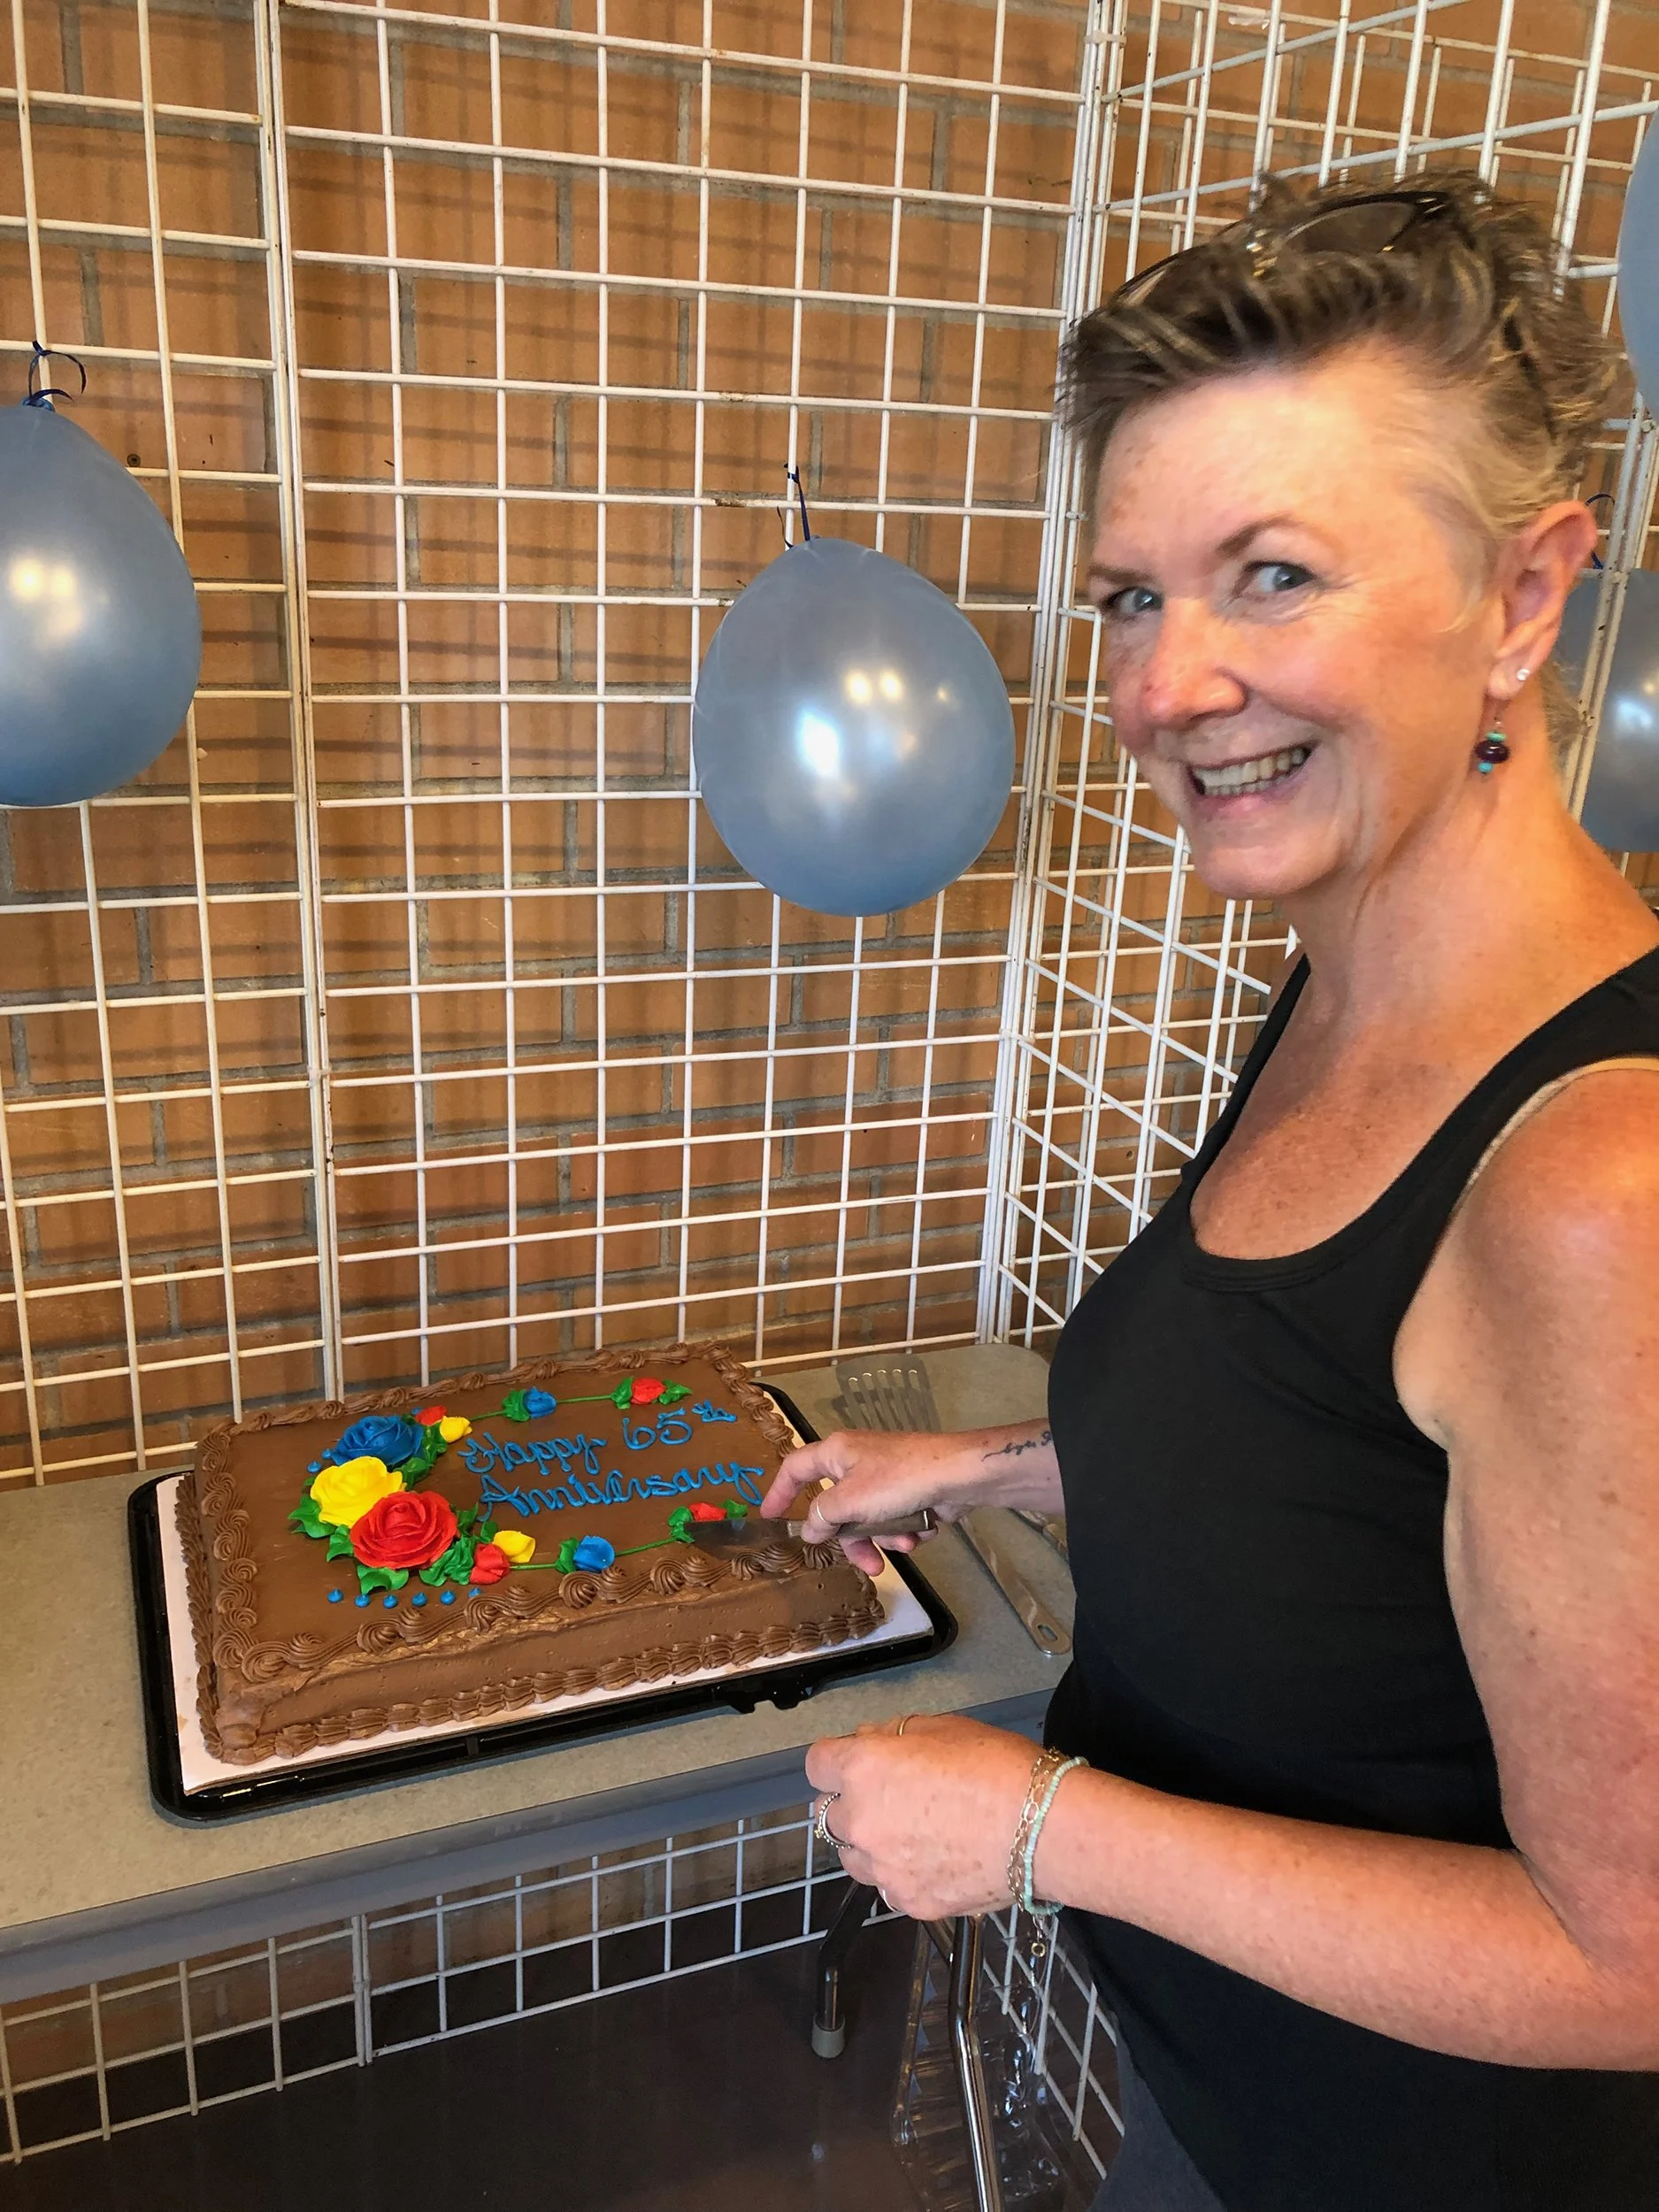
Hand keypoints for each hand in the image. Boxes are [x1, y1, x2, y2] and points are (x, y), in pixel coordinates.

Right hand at [762, 1428, 978, 1575]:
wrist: (958, 1476)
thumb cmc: (898, 1481)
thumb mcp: (850, 1500)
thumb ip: (823, 1517)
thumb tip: (809, 1530)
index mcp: (837, 1453)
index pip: (796, 1468)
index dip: (779, 1491)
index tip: (770, 1517)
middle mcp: (858, 1463)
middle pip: (839, 1509)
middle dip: (857, 1540)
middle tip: (870, 1565)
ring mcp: (885, 1478)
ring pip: (869, 1520)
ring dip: (887, 1537)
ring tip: (907, 1540)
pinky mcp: (910, 1491)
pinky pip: (895, 1519)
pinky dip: (907, 1528)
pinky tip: (923, 1528)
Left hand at [805, 1714, 1036, 1918]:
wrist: (1041, 1827)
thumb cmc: (997, 1767)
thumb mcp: (942, 1727)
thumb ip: (894, 1735)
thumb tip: (871, 1741)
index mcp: (863, 1769)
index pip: (816, 1764)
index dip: (835, 1760)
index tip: (853, 1761)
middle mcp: (861, 1821)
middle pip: (828, 1814)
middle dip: (851, 1802)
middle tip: (891, 1796)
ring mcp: (883, 1869)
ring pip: (853, 1858)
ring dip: (869, 1843)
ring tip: (911, 1833)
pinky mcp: (909, 1902)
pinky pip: (888, 1887)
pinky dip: (901, 1874)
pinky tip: (934, 1860)